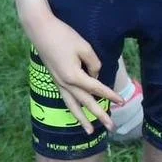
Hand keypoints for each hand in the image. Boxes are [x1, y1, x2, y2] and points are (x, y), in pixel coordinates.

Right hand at [29, 12, 120, 133]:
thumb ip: (94, 64)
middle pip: (86, 103)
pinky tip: (77, 113)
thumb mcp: (84, 47)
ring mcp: (59, 83)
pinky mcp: (55, 80)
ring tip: (90, 132)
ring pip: (72, 106)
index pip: (97, 88)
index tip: (122, 102)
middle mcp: (66, 84)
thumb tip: (95, 76)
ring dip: (82, 120)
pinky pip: (66, 99)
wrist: (40, 30)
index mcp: (74, 76)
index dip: (110, 95)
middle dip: (100, 115)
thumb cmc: (63, 36)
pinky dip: (73, 109)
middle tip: (112, 128)